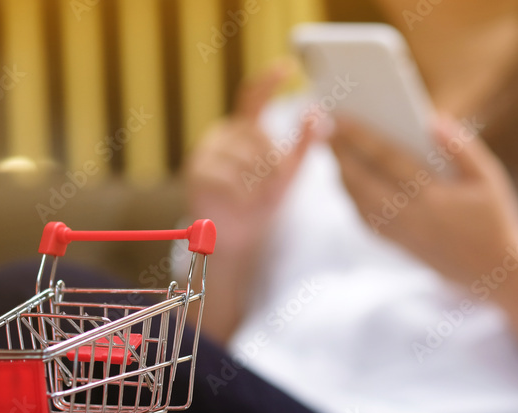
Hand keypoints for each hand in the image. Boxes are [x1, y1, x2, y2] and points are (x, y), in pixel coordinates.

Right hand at [184, 61, 316, 340]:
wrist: (234, 241)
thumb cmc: (259, 205)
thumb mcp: (287, 175)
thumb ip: (303, 145)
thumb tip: (320, 115)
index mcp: (242, 131)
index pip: (253, 97)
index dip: (269, 81)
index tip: (288, 67)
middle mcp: (221, 135)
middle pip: (260, 137)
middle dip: (272, 166)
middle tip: (268, 190)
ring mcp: (205, 151)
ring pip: (248, 158)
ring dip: (259, 183)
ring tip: (252, 200)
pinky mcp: (197, 172)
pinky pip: (232, 177)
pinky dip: (243, 194)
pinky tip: (238, 205)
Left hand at [329, 115, 517, 290]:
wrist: (494, 273)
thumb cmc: (494, 218)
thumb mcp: (490, 179)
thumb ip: (462, 147)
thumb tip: (432, 119)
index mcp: (434, 198)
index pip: (387, 160)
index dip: (358, 136)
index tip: (337, 115)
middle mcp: (410, 218)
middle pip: (361, 180)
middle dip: (337, 151)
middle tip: (320, 124)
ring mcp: (400, 235)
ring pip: (357, 201)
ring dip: (340, 172)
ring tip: (331, 145)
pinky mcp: (397, 245)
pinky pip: (363, 218)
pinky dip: (350, 195)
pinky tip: (346, 176)